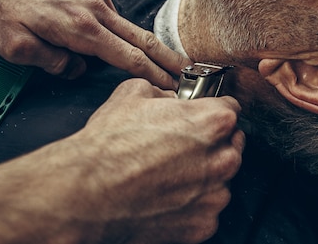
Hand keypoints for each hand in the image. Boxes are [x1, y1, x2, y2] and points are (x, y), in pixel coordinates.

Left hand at [0, 0, 188, 87]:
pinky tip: (81, 20)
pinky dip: (100, 19)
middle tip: (186, 70)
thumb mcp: (15, 47)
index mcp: (81, 29)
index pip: (128, 57)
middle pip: (141, 38)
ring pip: (118, 23)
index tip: (172, 84)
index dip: (153, 74)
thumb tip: (77, 68)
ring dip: (122, 39)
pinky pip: (103, 6)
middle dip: (167, 57)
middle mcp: (96, 8)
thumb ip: (53, 64)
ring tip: (103, 44)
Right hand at [75, 79, 244, 242]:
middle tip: (184, 146)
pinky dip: (193, 205)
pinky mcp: (203, 224)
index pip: (231, 109)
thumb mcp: (134, 93)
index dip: (214, 109)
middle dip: (213, 143)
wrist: (86, 194)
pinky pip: (207, 210)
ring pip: (222, 179)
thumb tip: (169, 99)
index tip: (204, 115)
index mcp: (213, 122)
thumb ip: (164, 92)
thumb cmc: (109, 147)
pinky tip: (168, 197)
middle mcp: (222, 158)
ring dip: (205, 175)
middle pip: (231, 145)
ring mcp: (214, 195)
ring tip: (171, 174)